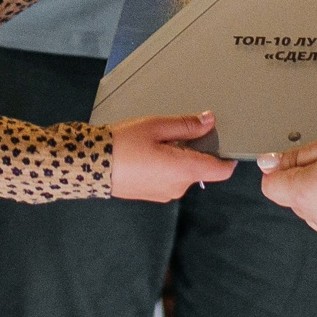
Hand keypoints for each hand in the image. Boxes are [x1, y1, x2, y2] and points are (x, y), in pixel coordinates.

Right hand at [106, 112, 236, 200]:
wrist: (89, 165)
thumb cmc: (122, 144)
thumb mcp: (156, 126)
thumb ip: (186, 125)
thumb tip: (209, 121)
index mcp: (183, 171)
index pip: (220, 171)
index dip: (227, 158)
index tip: (226, 143)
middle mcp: (178, 187)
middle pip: (201, 168)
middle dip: (195, 150)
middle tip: (175, 132)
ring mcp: (165, 194)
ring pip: (184, 173)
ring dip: (178, 158)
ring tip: (155, 142)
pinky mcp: (153, 195)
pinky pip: (170, 179)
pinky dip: (166, 166)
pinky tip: (148, 153)